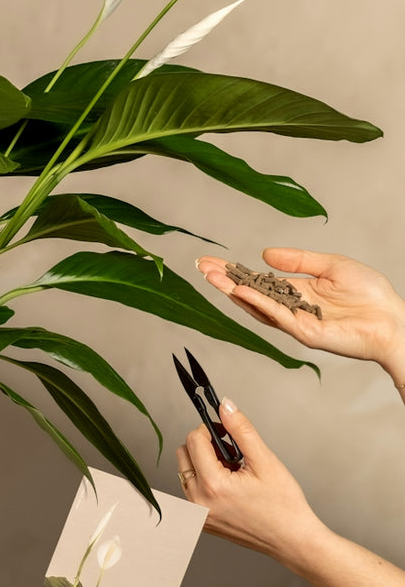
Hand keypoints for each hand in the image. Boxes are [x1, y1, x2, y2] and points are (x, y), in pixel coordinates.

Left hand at [176, 398, 323, 565]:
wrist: (293, 541)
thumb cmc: (284, 506)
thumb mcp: (265, 461)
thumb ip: (241, 429)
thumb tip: (225, 406)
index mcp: (212, 485)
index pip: (194, 440)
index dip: (211, 429)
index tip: (227, 431)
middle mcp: (198, 502)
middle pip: (184, 453)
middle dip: (206, 446)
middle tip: (233, 453)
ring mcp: (198, 514)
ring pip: (186, 471)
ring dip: (205, 463)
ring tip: (234, 472)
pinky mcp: (201, 521)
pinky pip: (191, 489)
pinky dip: (206, 480)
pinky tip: (230, 486)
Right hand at [196, 249, 404, 377]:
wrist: (393, 320)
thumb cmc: (372, 296)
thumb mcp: (331, 265)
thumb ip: (299, 260)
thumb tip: (266, 254)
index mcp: (297, 291)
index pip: (258, 280)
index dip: (234, 270)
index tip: (211, 261)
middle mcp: (291, 307)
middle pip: (249, 293)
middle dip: (224, 280)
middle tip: (201, 267)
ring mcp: (295, 321)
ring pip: (256, 306)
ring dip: (233, 291)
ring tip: (212, 277)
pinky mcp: (304, 332)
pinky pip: (276, 315)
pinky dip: (256, 303)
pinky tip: (240, 290)